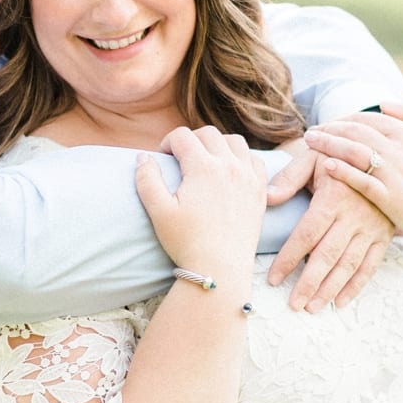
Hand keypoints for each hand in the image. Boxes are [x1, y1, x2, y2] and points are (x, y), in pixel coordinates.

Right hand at [135, 126, 267, 279]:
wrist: (220, 269)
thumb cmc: (187, 242)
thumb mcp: (158, 211)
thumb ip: (146, 179)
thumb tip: (142, 157)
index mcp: (203, 167)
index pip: (182, 136)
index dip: (167, 142)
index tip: (163, 157)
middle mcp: (229, 166)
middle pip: (208, 133)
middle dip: (191, 139)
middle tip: (181, 158)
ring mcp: (248, 177)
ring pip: (235, 141)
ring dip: (218, 144)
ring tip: (206, 160)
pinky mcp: (260, 191)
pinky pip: (254, 160)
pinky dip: (242, 158)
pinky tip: (231, 171)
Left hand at [266, 138, 393, 309]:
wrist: (381, 151)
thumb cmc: (338, 153)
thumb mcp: (314, 155)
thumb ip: (290, 177)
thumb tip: (267, 198)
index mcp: (334, 197)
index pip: (307, 234)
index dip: (289, 258)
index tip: (273, 278)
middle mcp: (355, 215)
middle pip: (327, 255)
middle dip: (309, 283)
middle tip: (292, 305)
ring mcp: (372, 227)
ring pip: (349, 265)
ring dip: (329, 289)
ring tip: (311, 307)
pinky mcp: (384, 235)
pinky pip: (371, 265)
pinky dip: (356, 286)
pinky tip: (339, 302)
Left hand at [301, 100, 402, 247]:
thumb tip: (382, 103)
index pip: (367, 119)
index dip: (343, 119)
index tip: (327, 124)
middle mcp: (400, 149)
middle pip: (356, 132)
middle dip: (329, 129)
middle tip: (310, 132)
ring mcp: (394, 173)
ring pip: (355, 152)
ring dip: (329, 144)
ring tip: (310, 142)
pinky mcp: (390, 197)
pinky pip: (362, 181)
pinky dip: (344, 172)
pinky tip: (327, 165)